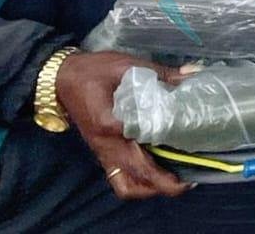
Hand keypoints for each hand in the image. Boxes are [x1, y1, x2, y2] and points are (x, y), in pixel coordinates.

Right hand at [54, 50, 192, 199]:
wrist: (61, 80)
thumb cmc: (93, 71)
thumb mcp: (126, 66)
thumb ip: (160, 73)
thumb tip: (193, 74)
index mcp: (110, 123)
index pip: (143, 141)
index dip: (167, 145)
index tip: (190, 147)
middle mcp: (107, 145)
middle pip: (137, 175)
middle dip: (164, 183)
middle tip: (189, 180)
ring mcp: (103, 154)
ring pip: (126, 186)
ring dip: (150, 189)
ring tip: (175, 181)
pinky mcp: (102, 155)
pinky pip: (119, 179)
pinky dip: (138, 184)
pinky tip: (157, 174)